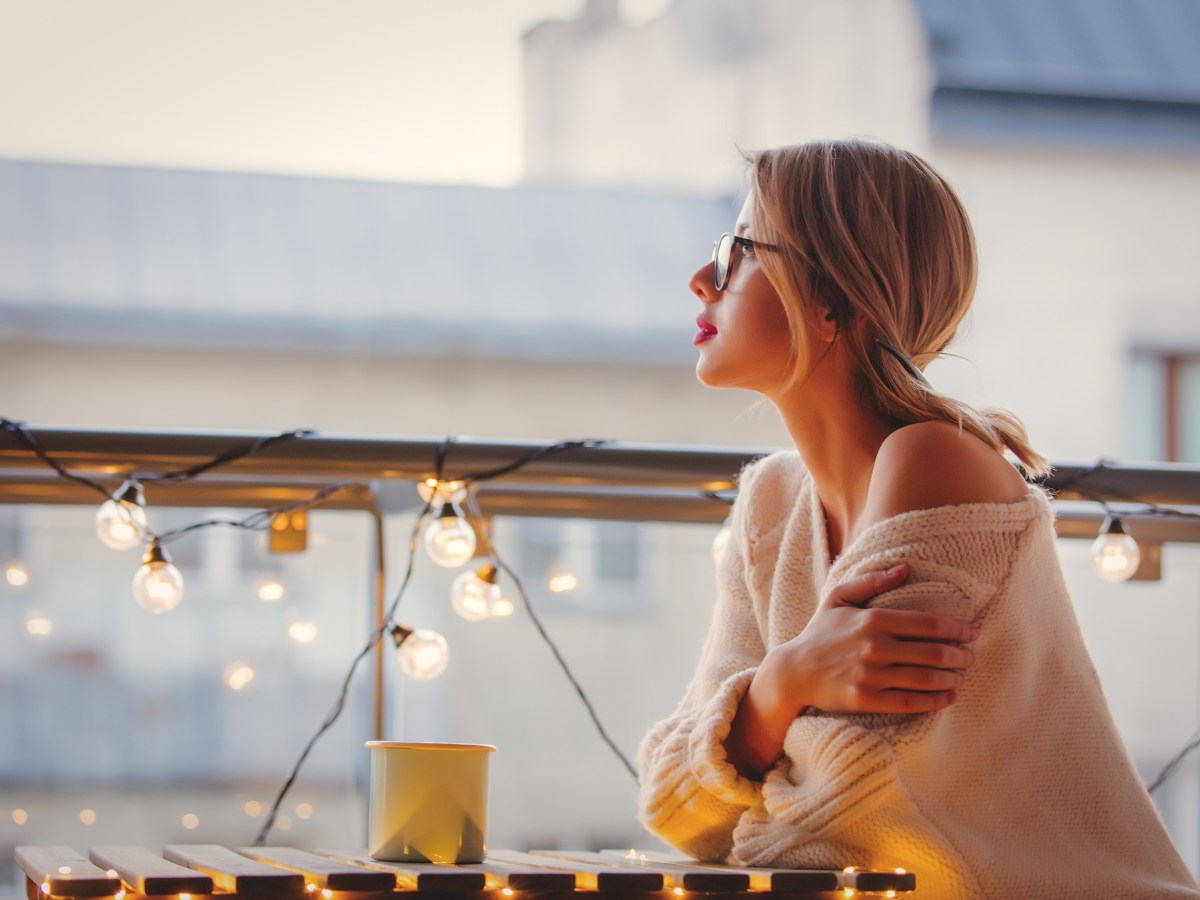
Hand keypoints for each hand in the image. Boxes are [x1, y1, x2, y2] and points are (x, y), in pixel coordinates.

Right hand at [772, 562, 977, 715]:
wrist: (794, 672)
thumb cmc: (820, 633)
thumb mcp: (838, 598)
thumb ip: (870, 581)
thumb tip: (904, 569)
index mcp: (873, 620)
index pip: (929, 623)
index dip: (957, 629)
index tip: (971, 633)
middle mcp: (876, 647)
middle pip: (934, 652)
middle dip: (960, 656)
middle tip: (971, 657)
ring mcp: (872, 676)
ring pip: (927, 678)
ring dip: (952, 678)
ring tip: (962, 676)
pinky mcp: (868, 700)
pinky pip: (912, 702)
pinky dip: (937, 700)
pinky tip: (949, 696)